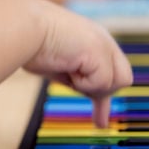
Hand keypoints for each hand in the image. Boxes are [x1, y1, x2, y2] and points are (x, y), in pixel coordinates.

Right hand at [22, 0, 132, 126]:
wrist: (25, 26)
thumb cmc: (32, 43)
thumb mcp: (61, 64)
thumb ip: (76, 77)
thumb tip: (90, 96)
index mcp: (93, 40)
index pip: (113, 70)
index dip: (106, 95)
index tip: (100, 122)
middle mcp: (103, 40)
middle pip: (123, 79)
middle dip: (102, 91)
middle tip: (74, 82)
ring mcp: (104, 44)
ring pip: (115, 83)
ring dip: (90, 86)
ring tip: (68, 71)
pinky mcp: (100, 51)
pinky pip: (101, 83)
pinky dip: (83, 83)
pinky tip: (68, 68)